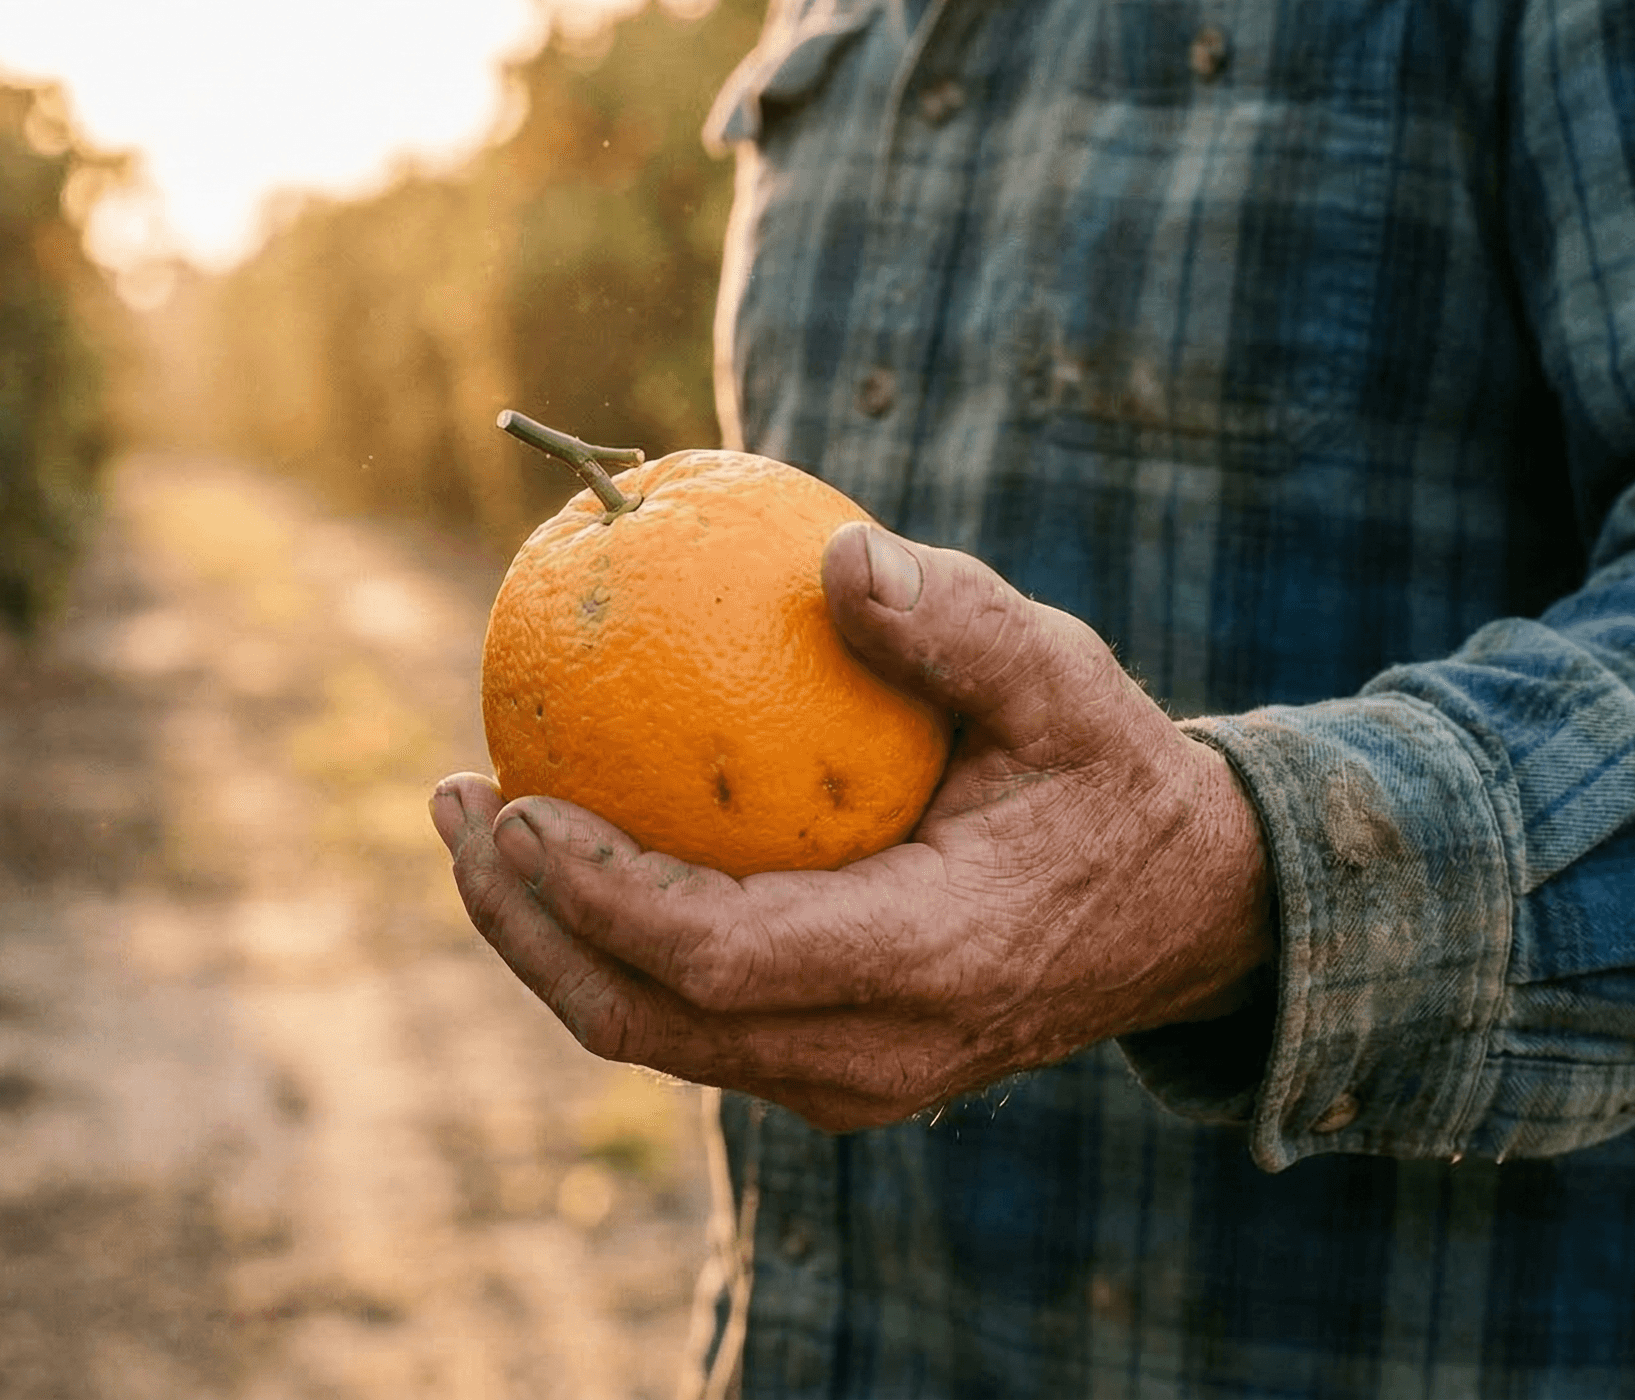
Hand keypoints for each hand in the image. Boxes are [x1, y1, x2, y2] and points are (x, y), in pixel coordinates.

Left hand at [433, 522, 1270, 1131]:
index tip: (513, 800)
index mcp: (930, 962)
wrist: (1182, 917)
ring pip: (653, 1034)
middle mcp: (875, 1053)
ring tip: (472, 818)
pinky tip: (562, 841)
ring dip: (545, 937)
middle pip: (648, 1021)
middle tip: (451, 803)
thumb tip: (837, 555)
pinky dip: (607, 940)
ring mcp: (846, 1079)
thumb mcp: (1067, 682)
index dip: (599, 894)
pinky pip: (686, 1017)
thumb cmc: (1109, 779)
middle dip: (523, 925)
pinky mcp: (824, 1069)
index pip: (720, 957)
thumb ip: (962, 626)